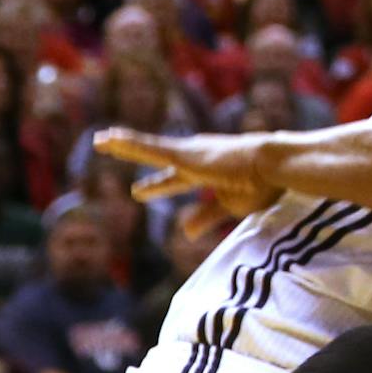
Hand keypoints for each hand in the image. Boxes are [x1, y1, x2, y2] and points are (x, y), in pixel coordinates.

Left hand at [95, 129, 280, 224]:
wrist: (272, 167)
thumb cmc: (261, 186)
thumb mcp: (230, 207)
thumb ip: (205, 216)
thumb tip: (185, 233)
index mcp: (206, 173)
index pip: (175, 180)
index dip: (156, 186)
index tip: (138, 192)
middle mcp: (194, 159)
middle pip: (156, 158)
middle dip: (134, 153)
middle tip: (109, 147)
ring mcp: (188, 154)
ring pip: (147, 148)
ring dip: (123, 144)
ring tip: (99, 140)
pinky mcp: (184, 154)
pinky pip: (148, 148)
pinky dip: (127, 144)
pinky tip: (108, 139)